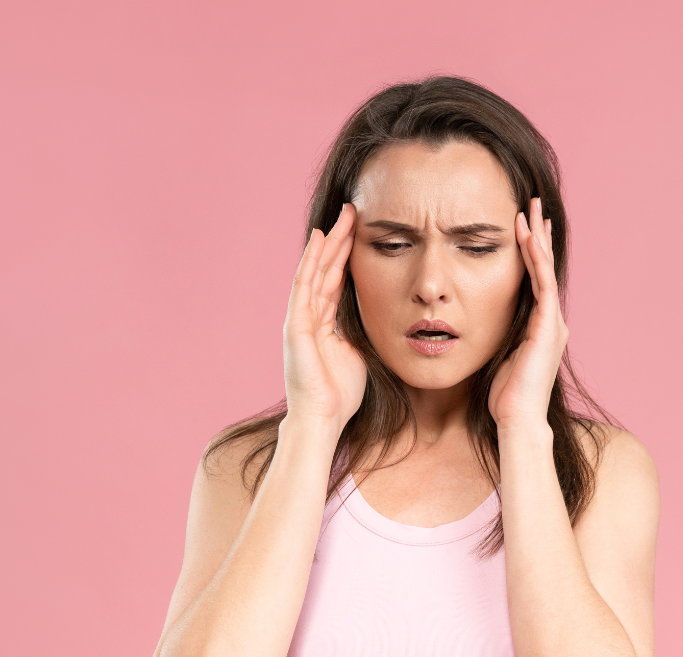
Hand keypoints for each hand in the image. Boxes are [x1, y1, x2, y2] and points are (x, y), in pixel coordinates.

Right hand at [282, 204, 365, 429]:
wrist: (322, 419)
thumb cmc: (341, 394)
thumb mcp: (360, 353)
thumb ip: (363, 332)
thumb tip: (387, 318)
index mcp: (325, 322)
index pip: (337, 279)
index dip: (348, 254)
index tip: (362, 229)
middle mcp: (310, 315)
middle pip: (326, 269)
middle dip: (339, 240)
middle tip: (352, 210)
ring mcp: (300, 319)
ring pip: (315, 271)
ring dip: (328, 243)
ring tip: (340, 217)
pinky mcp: (296, 326)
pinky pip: (304, 287)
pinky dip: (311, 262)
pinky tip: (319, 241)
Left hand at [488, 197, 568, 430]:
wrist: (517, 419)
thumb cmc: (503, 397)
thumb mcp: (497, 356)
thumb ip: (494, 336)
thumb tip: (473, 324)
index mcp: (539, 326)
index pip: (534, 279)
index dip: (529, 251)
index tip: (521, 225)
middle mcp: (550, 320)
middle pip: (543, 267)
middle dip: (537, 235)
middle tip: (531, 205)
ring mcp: (552, 322)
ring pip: (544, 270)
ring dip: (536, 238)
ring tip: (529, 210)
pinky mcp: (547, 326)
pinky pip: (540, 284)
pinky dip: (534, 259)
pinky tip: (527, 238)